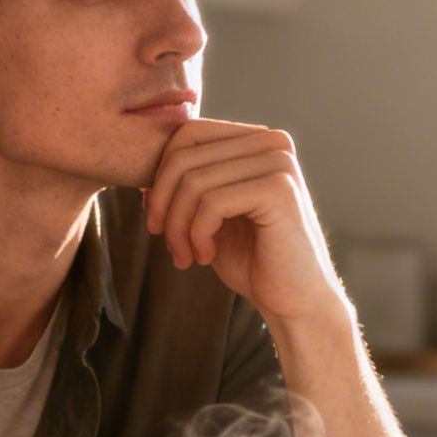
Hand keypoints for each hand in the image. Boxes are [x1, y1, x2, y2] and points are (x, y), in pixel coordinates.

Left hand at [143, 120, 346, 325]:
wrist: (293, 302)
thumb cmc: (252, 260)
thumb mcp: (208, 216)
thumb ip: (184, 187)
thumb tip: (143, 173)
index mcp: (256, 141)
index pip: (188, 134)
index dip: (160, 177)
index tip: (158, 220)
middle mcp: (271, 142)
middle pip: (185, 155)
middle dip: (164, 204)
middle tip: (168, 244)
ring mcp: (278, 163)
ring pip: (194, 181)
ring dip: (178, 226)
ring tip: (186, 256)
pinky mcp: (279, 190)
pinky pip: (212, 202)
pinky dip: (198, 234)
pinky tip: (206, 256)